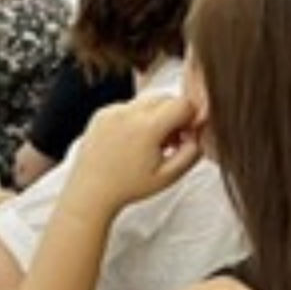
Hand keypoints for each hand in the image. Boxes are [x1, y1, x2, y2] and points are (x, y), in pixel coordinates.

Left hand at [67, 94, 204, 208]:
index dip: (190, 119)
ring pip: (147, 101)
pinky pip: (128, 106)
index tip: (186, 137)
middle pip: (166, 98)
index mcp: (147, 127)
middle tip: (170, 142)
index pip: (183, 103)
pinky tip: (132, 142)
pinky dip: (136, 118)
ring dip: (156, 116)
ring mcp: (112, 110)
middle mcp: (128, 113)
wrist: (90, 191)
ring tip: (150, 144)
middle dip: (174, 115)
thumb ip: (192, 152)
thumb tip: (200, 133)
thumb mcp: (169, 175)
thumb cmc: (130, 186)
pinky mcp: (101, 113)